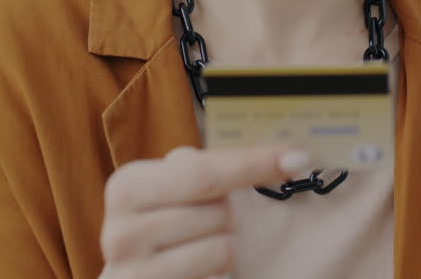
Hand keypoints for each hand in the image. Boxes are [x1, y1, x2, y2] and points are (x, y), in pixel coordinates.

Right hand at [99, 144, 312, 278]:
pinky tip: (194, 272)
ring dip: (223, 248)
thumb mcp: (172, 190)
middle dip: (228, 213)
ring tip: (195, 249)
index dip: (255, 162)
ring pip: (223, 249)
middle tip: (206, 218)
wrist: (132, 278)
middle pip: (220, 212)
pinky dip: (216, 275)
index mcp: (127, 187)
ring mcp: (134, 274)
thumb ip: (208, 167)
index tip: (299, 156)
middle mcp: (121, 232)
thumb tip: (286, 155)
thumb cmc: (162, 227)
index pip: (204, 172)